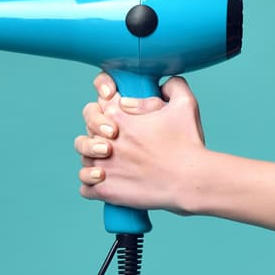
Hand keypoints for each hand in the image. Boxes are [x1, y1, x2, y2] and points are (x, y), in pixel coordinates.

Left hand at [74, 72, 206, 213]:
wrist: (190, 179)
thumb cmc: (188, 143)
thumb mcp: (186, 104)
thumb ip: (173, 86)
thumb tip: (161, 84)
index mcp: (118, 116)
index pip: (96, 105)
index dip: (105, 109)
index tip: (118, 118)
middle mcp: (105, 139)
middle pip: (86, 131)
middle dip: (98, 135)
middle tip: (117, 142)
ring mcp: (102, 166)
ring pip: (84, 159)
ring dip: (95, 160)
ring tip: (112, 162)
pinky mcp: (104, 190)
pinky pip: (85, 187)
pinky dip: (94, 184)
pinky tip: (108, 182)